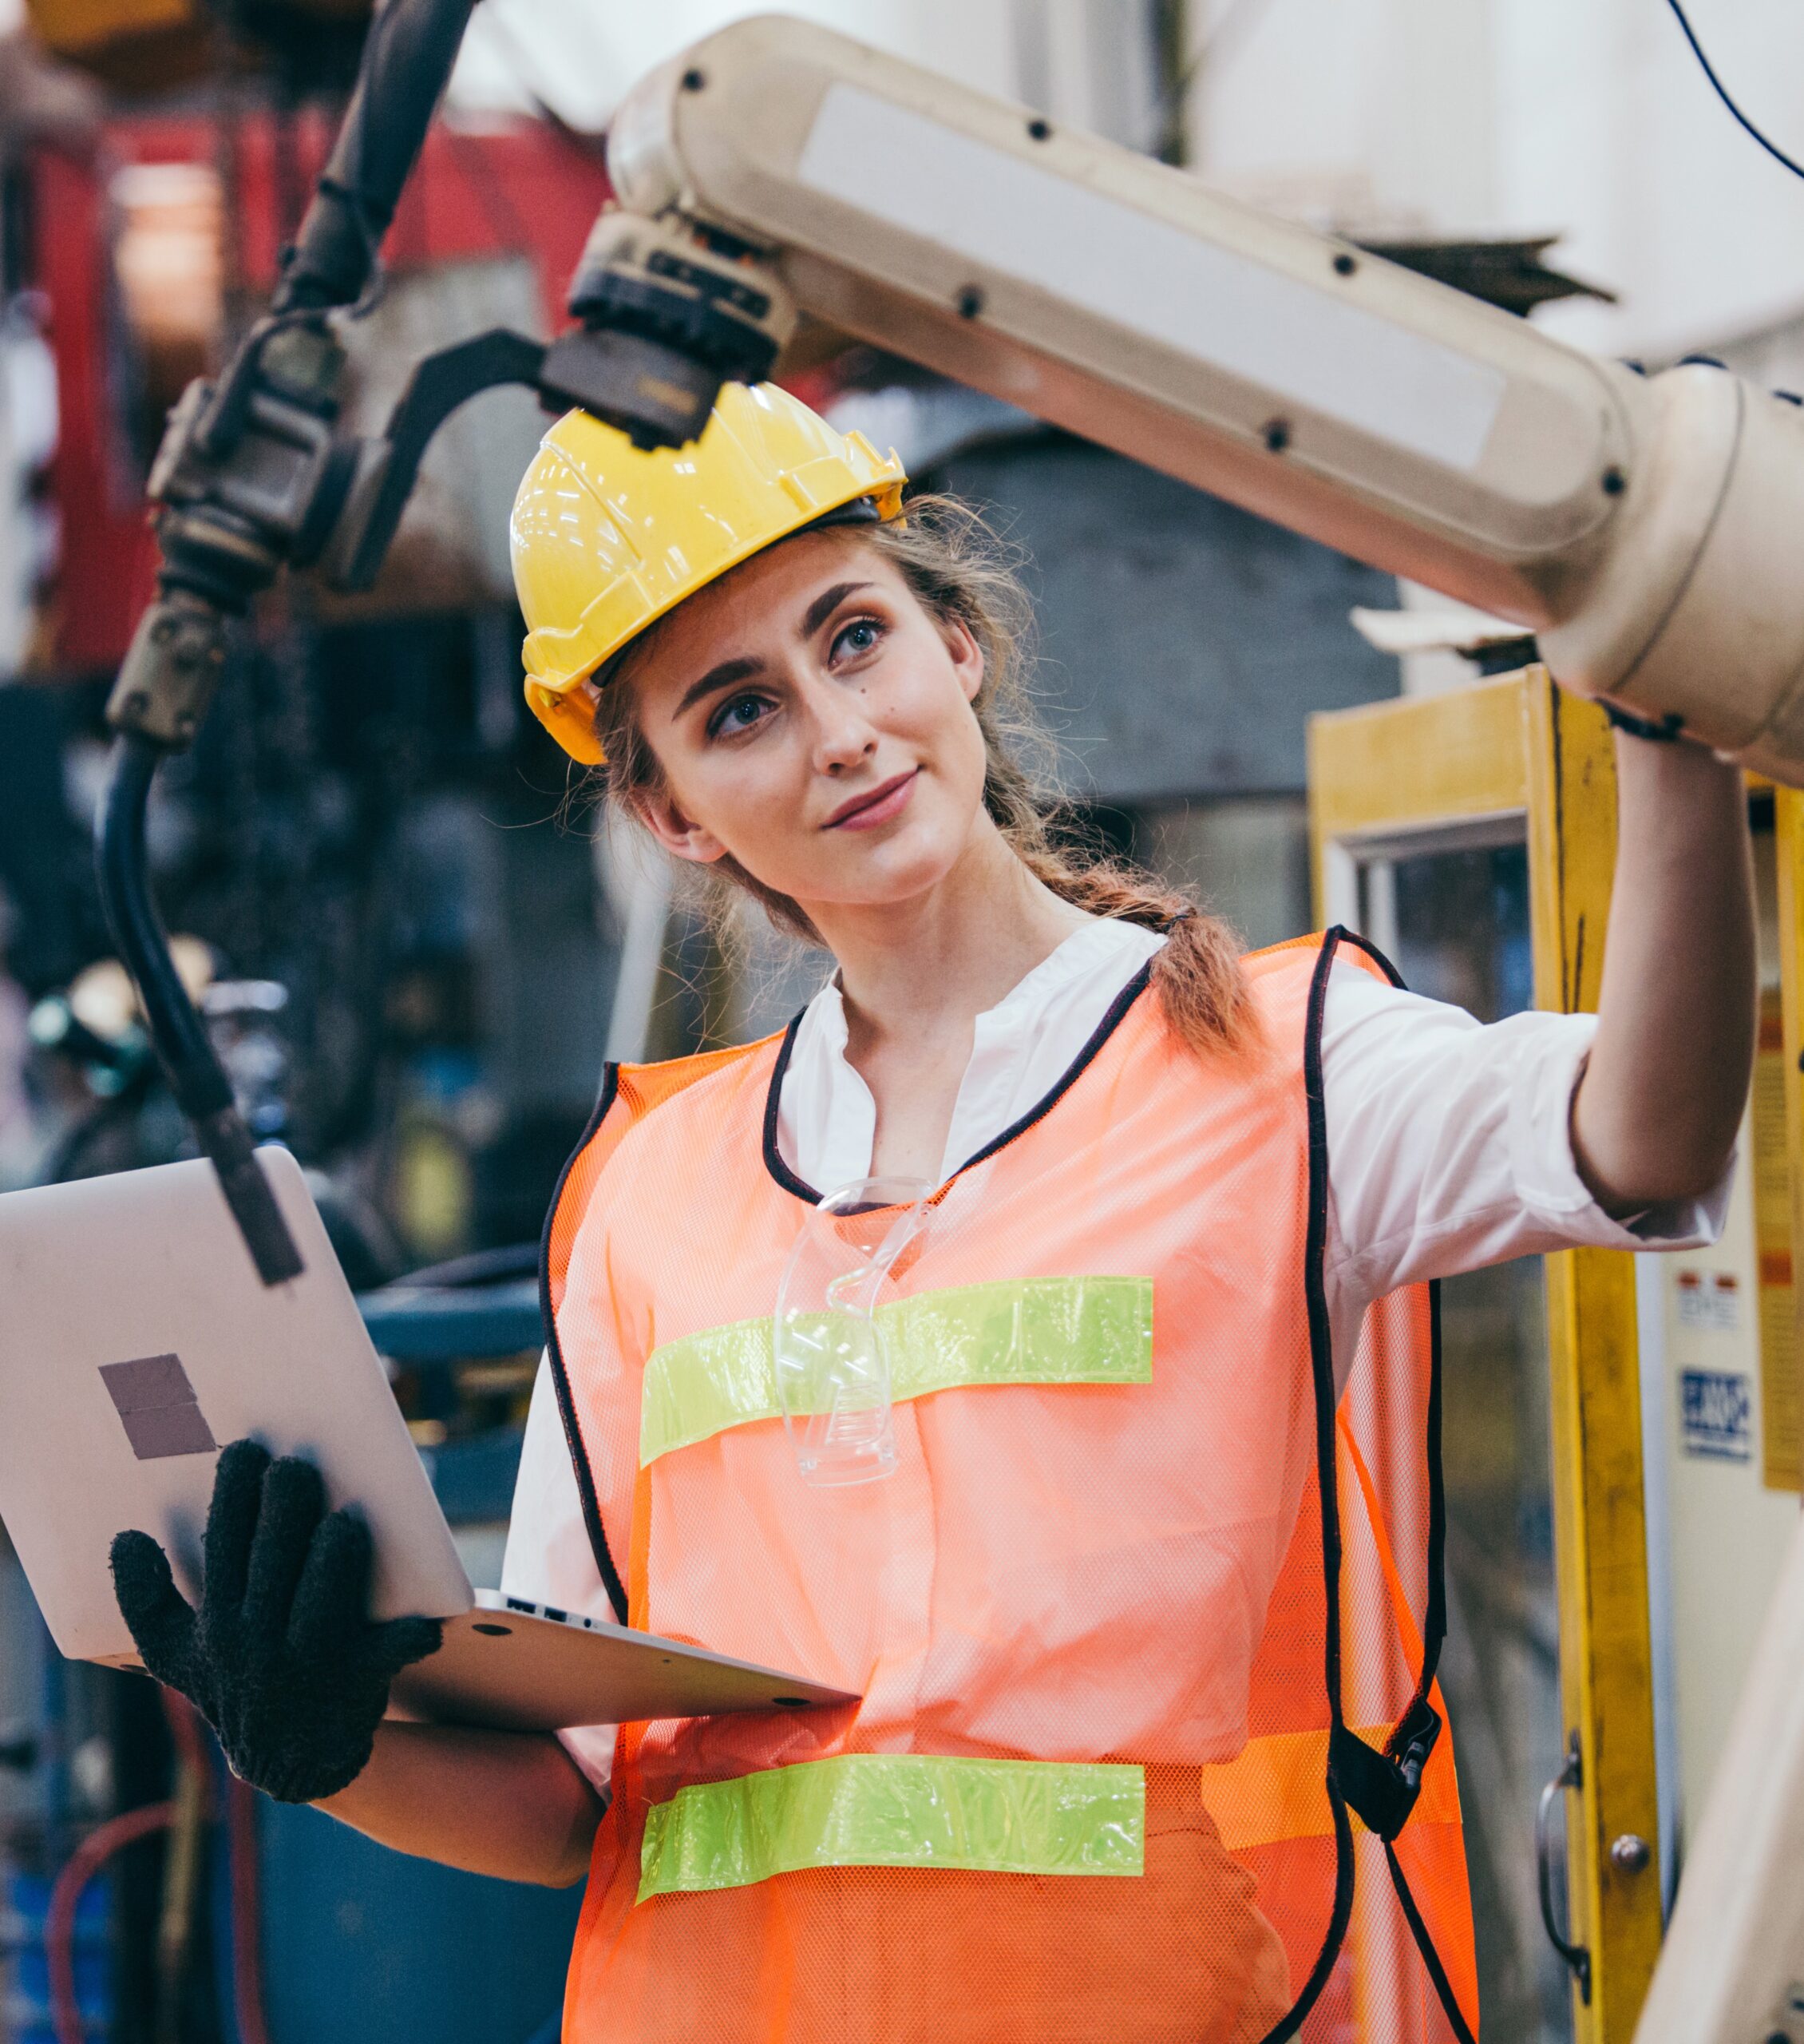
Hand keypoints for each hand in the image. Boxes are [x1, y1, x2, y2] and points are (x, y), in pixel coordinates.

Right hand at [110, 1438, 440, 1803]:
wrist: (289, 1763)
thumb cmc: (234, 1684)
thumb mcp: (176, 1654)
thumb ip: (145, 1600)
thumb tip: (124, 1539)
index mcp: (217, 1623)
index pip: (221, 1546)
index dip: (233, 1495)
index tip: (246, 1448)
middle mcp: (258, 1641)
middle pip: (271, 1560)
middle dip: (284, 1508)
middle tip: (296, 1466)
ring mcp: (309, 1662)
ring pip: (321, 1598)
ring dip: (335, 1556)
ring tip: (346, 1520)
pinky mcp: (357, 1680)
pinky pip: (386, 1652)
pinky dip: (408, 1637)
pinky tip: (424, 1622)